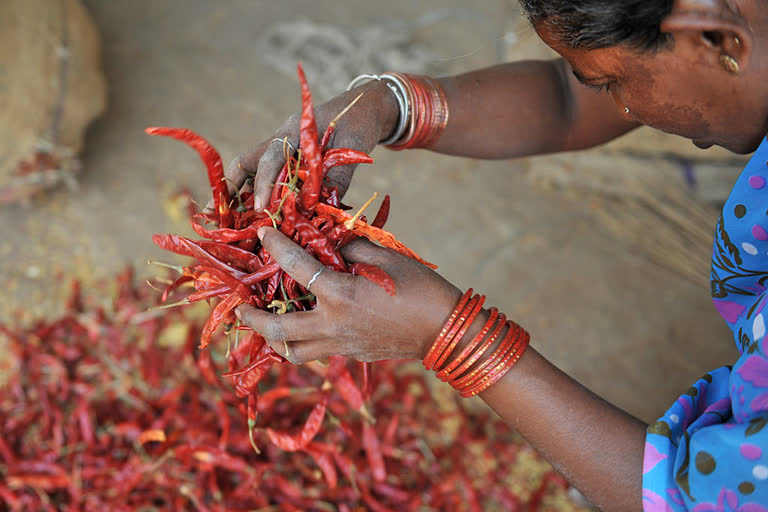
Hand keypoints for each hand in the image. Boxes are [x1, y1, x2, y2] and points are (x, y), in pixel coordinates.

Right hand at [207, 80, 398, 212]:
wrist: (364, 108)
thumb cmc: (358, 124)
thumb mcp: (352, 150)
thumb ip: (336, 179)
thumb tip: (318, 211)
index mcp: (294, 130)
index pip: (272, 158)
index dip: (265, 184)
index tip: (261, 208)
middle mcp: (281, 138)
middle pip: (247, 163)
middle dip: (232, 190)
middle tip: (219, 217)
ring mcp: (281, 148)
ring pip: (252, 171)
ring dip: (241, 196)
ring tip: (229, 223)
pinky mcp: (288, 159)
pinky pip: (267, 178)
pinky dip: (258, 196)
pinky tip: (254, 217)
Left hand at [235, 227, 462, 363]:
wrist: (446, 331)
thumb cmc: (420, 288)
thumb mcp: (385, 257)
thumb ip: (350, 248)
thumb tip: (329, 243)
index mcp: (341, 296)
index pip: (297, 268)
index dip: (277, 247)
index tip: (263, 233)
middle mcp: (334, 325)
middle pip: (277, 330)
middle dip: (251, 318)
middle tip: (239, 306)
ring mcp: (341, 346)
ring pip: (293, 352)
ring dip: (273, 338)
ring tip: (265, 322)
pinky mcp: (351, 356)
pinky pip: (315, 352)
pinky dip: (300, 341)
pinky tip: (302, 325)